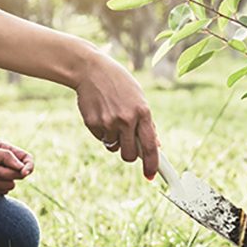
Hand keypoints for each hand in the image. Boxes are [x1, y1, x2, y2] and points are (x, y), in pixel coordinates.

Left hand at [0, 140, 33, 194]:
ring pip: (11, 184)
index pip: (27, 159)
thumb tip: (23, 167)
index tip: (23, 172)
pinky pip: (2, 191)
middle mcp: (5, 162)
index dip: (29, 167)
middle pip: (20, 174)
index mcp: (6, 150)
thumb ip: (6, 157)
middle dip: (4, 173)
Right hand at [75, 54, 158, 179]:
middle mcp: (126, 120)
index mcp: (142, 112)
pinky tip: (101, 114)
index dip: (152, 165)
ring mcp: (108, 122)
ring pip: (114, 147)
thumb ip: (147, 123)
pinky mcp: (93, 123)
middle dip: (130, 155)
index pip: (150, 146)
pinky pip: (101, 139)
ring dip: (114, 140)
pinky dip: (102, 133)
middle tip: (128, 145)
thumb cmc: (119, 84)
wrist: (91, 70)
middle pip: (130, 155)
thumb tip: (155, 146)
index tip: (150, 176)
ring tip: (112, 118)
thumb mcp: (139, 98)